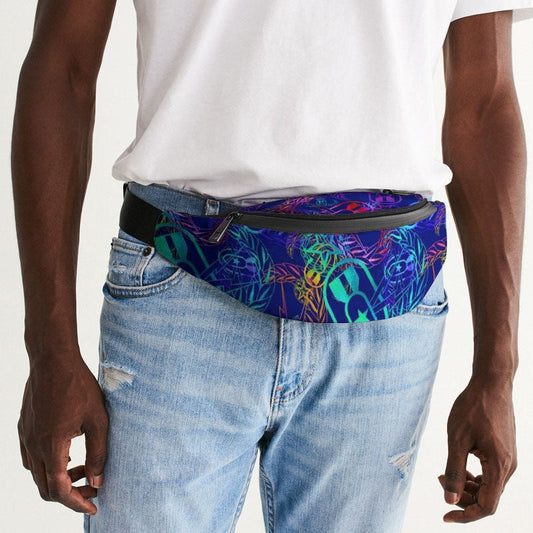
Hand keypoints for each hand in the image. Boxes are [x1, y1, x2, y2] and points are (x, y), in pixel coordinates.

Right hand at [18, 353, 108, 514]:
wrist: (53, 359)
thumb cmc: (78, 386)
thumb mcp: (98, 419)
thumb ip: (98, 451)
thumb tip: (98, 480)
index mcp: (52, 446)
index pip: (59, 490)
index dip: (76, 503)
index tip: (94, 505)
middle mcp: (33, 445)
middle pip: (45, 487)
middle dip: (70, 494)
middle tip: (92, 487)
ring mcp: (25, 436)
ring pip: (37, 473)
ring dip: (58, 478)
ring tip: (83, 468)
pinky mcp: (24, 427)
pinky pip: (32, 457)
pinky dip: (49, 464)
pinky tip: (68, 452)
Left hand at [439, 376, 516, 522]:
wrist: (491, 384)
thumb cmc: (472, 407)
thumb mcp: (457, 438)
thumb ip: (453, 470)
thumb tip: (448, 499)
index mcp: (499, 466)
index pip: (487, 507)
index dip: (465, 515)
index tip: (445, 517)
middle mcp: (509, 467)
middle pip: (487, 499)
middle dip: (462, 497)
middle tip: (440, 481)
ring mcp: (509, 460)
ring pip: (489, 487)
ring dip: (467, 486)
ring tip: (445, 473)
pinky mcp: (505, 452)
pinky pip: (491, 474)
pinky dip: (474, 476)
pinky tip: (459, 465)